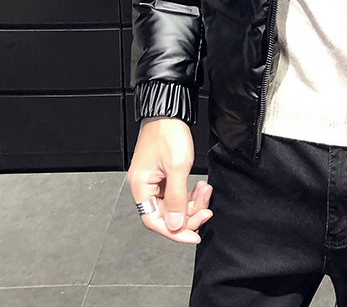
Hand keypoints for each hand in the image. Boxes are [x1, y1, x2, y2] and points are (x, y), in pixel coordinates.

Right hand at [127, 117, 212, 243]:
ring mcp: (154, 181)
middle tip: (206, 210)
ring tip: (205, 190)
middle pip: (166, 214)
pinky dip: (189, 192)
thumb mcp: (177, 167)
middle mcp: (144, 187)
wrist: (169, 111)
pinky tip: (201, 186)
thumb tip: (175, 224)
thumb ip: (176, 199)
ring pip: (174, 204)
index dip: (175, 231)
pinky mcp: (163, 175)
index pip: (155, 221)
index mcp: (140, 187)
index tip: (194, 235)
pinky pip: (176, 192)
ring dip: (192, 202)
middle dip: (188, 214)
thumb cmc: (168, 133)